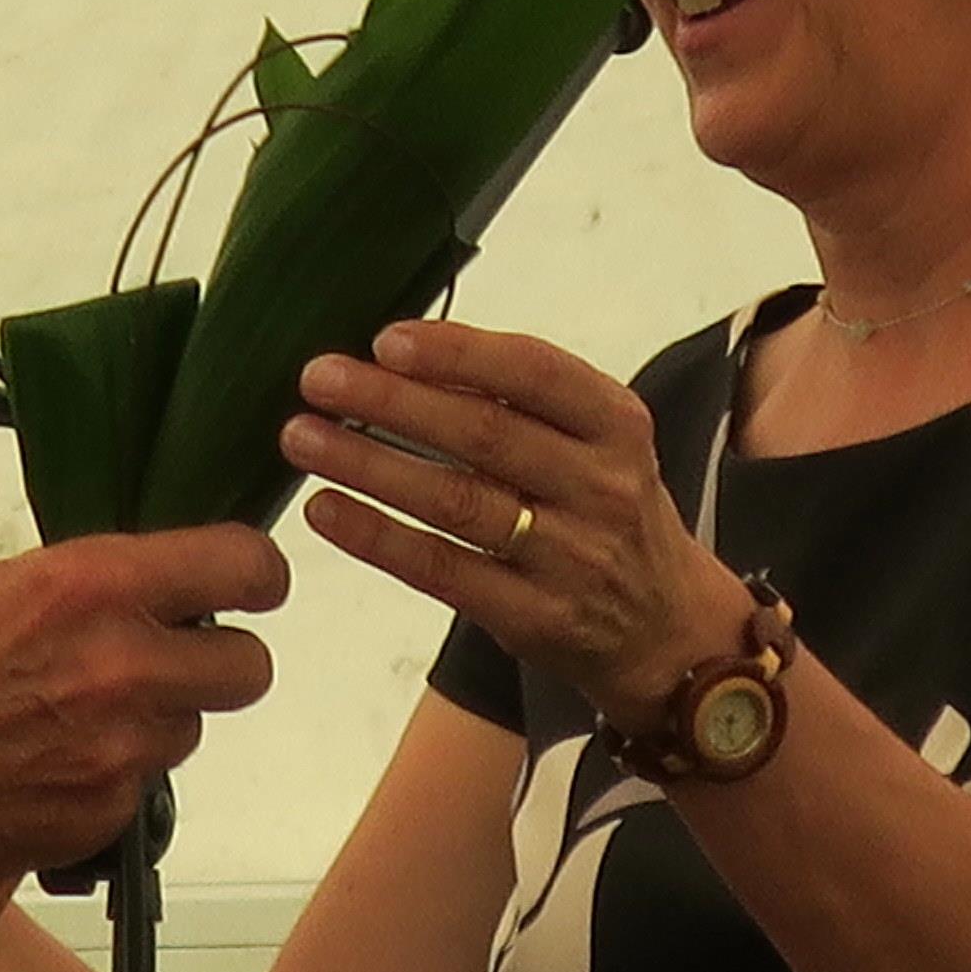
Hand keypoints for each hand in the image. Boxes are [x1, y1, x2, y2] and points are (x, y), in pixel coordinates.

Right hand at [0, 524, 289, 891]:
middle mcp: (121, 668)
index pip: (243, 568)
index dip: (253, 577)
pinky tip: (43, 765)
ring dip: (152, 722)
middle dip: (215, 661)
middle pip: (249, 666)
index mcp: (91, 588)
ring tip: (70, 718)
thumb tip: (155, 589)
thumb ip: (90, 586)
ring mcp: (118, 752)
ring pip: (190, 729)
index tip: (246, 585)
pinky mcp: (103, 817)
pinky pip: (142, 789)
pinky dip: (109, 778)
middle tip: (168, 659)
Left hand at [284, 318, 756, 731]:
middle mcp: (601, 486)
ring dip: (368, 464)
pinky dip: (378, 538)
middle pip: (484, 435)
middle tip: (316, 378)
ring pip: (456, 502)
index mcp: (617, 424)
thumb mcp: (599, 445)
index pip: (536, 373)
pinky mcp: (535, 618)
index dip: (458, 354)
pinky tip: (327, 512)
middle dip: (391, 401)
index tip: (385, 338)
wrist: (669, 633)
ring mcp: (571, 557)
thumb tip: (404, 358)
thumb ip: (523, 404)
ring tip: (301, 438)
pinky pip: (443, 571)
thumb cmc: (608, 515)